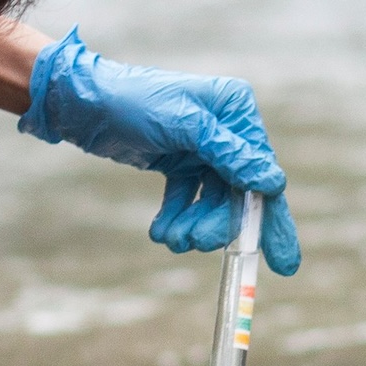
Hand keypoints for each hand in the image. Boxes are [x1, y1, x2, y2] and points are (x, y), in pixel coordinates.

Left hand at [19, 28, 300, 275]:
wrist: (83, 103)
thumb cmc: (134, 101)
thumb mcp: (183, 125)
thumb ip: (228, 154)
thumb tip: (273, 183)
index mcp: (237, 110)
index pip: (262, 171)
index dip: (272, 218)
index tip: (282, 263)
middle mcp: (227, 129)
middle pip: (239, 193)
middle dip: (219, 224)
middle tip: (196, 243)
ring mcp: (203, 148)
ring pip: (212, 202)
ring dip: (193, 225)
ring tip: (170, 239)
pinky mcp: (178, 163)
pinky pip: (187, 200)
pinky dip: (176, 218)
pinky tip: (160, 232)